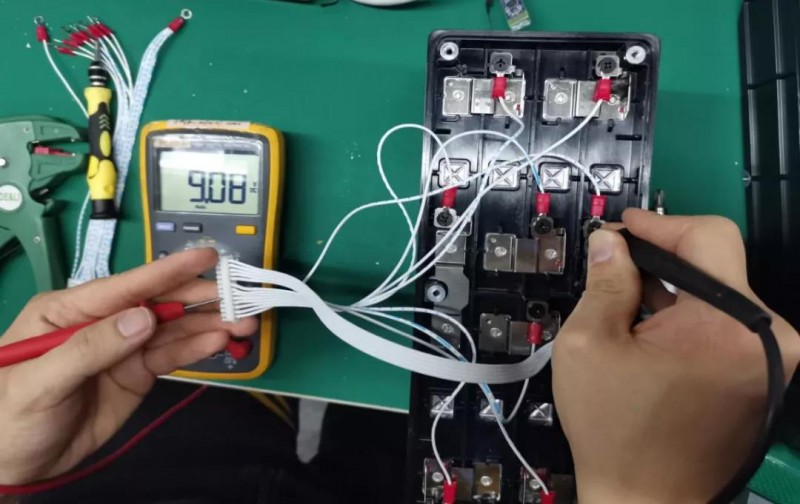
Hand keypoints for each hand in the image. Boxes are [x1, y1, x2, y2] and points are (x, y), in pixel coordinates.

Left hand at [0, 248, 255, 485]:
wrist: (14, 464)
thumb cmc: (9, 414)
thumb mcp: (41, 380)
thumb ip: (92, 347)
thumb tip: (144, 318)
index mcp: (69, 310)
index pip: (125, 286)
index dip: (167, 272)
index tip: (205, 258)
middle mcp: (103, 322)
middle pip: (157, 303)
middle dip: (199, 299)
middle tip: (239, 297)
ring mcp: (123, 348)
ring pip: (172, 330)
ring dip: (208, 325)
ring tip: (244, 323)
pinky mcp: (137, 374)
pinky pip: (171, 356)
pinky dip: (197, 349)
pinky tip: (220, 342)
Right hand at [553, 210, 799, 502]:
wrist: (646, 497)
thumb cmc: (615, 430)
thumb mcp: (587, 345)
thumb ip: (604, 283)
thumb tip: (611, 243)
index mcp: (724, 325)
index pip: (709, 236)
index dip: (661, 224)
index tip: (625, 231)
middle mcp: (766, 337)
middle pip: (717, 263)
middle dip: (662, 261)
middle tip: (617, 271)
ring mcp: (772, 358)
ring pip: (720, 292)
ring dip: (674, 291)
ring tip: (629, 310)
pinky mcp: (765, 374)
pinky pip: (728, 323)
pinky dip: (690, 318)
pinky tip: (652, 334)